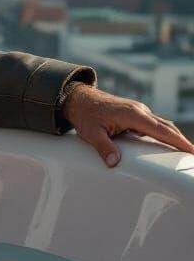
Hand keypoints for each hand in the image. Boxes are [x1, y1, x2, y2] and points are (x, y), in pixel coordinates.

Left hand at [63, 85, 193, 166]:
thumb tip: (113, 163)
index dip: (178, 141)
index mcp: (133, 115)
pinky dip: (163, 132)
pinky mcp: (134, 111)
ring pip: (161, 124)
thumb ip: (104, 147)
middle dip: (181, 141)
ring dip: (173, 136)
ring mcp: (138, 109)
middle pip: (167, 127)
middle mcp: (139, 110)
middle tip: (192, 154)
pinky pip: (153, 123)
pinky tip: (165, 142)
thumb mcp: (91, 133)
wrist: (78, 98)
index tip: (191, 150)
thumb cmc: (85, 115)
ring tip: (183, 151)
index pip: (162, 130)